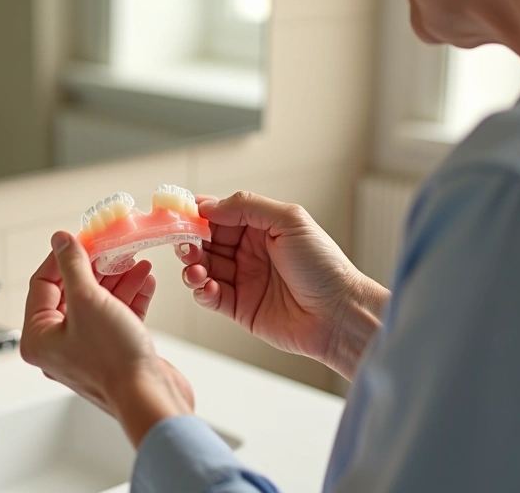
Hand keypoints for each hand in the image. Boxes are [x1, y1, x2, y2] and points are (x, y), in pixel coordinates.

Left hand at [21, 231, 193, 446]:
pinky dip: (130, 298)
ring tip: (136, 260)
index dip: (62, 257)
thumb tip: (61, 240)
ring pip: (98, 303)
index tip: (81, 238)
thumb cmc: (114, 360)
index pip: (42, 284)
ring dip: (118, 279)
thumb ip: (73, 266)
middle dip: (97, 267)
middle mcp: (59, 346)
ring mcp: (88, 350)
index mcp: (39, 338)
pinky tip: (145, 280)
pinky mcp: (114, 353)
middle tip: (112, 246)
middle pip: (72, 292)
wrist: (151, 398)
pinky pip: (117, 317)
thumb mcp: (89, 300)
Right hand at [180, 192, 389, 379]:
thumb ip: (246, 206)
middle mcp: (250, 252)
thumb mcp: (289, 221)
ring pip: (202, 267)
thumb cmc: (323, 266)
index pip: (220, 214)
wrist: (339, 314)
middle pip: (206, 241)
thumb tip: (208, 206)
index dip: (199, 213)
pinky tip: (207, 286)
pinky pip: (209, 296)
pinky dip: (201, 290)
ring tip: (195, 268)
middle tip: (183, 242)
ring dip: (192, 265)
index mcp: (261, 228)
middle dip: (190, 240)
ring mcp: (243, 280)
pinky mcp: (239, 308)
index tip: (181, 213)